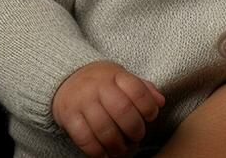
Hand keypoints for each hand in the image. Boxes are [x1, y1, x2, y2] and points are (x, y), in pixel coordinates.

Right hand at [51, 60, 166, 156]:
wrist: (65, 79)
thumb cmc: (101, 83)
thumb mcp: (122, 78)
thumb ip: (143, 89)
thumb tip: (160, 102)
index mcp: (114, 75)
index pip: (137, 90)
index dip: (149, 107)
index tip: (150, 116)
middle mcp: (97, 86)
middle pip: (123, 111)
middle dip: (135, 130)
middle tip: (136, 136)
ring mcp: (81, 101)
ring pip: (104, 129)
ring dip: (118, 146)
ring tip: (122, 149)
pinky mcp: (68, 116)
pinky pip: (85, 140)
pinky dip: (98, 152)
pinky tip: (105, 153)